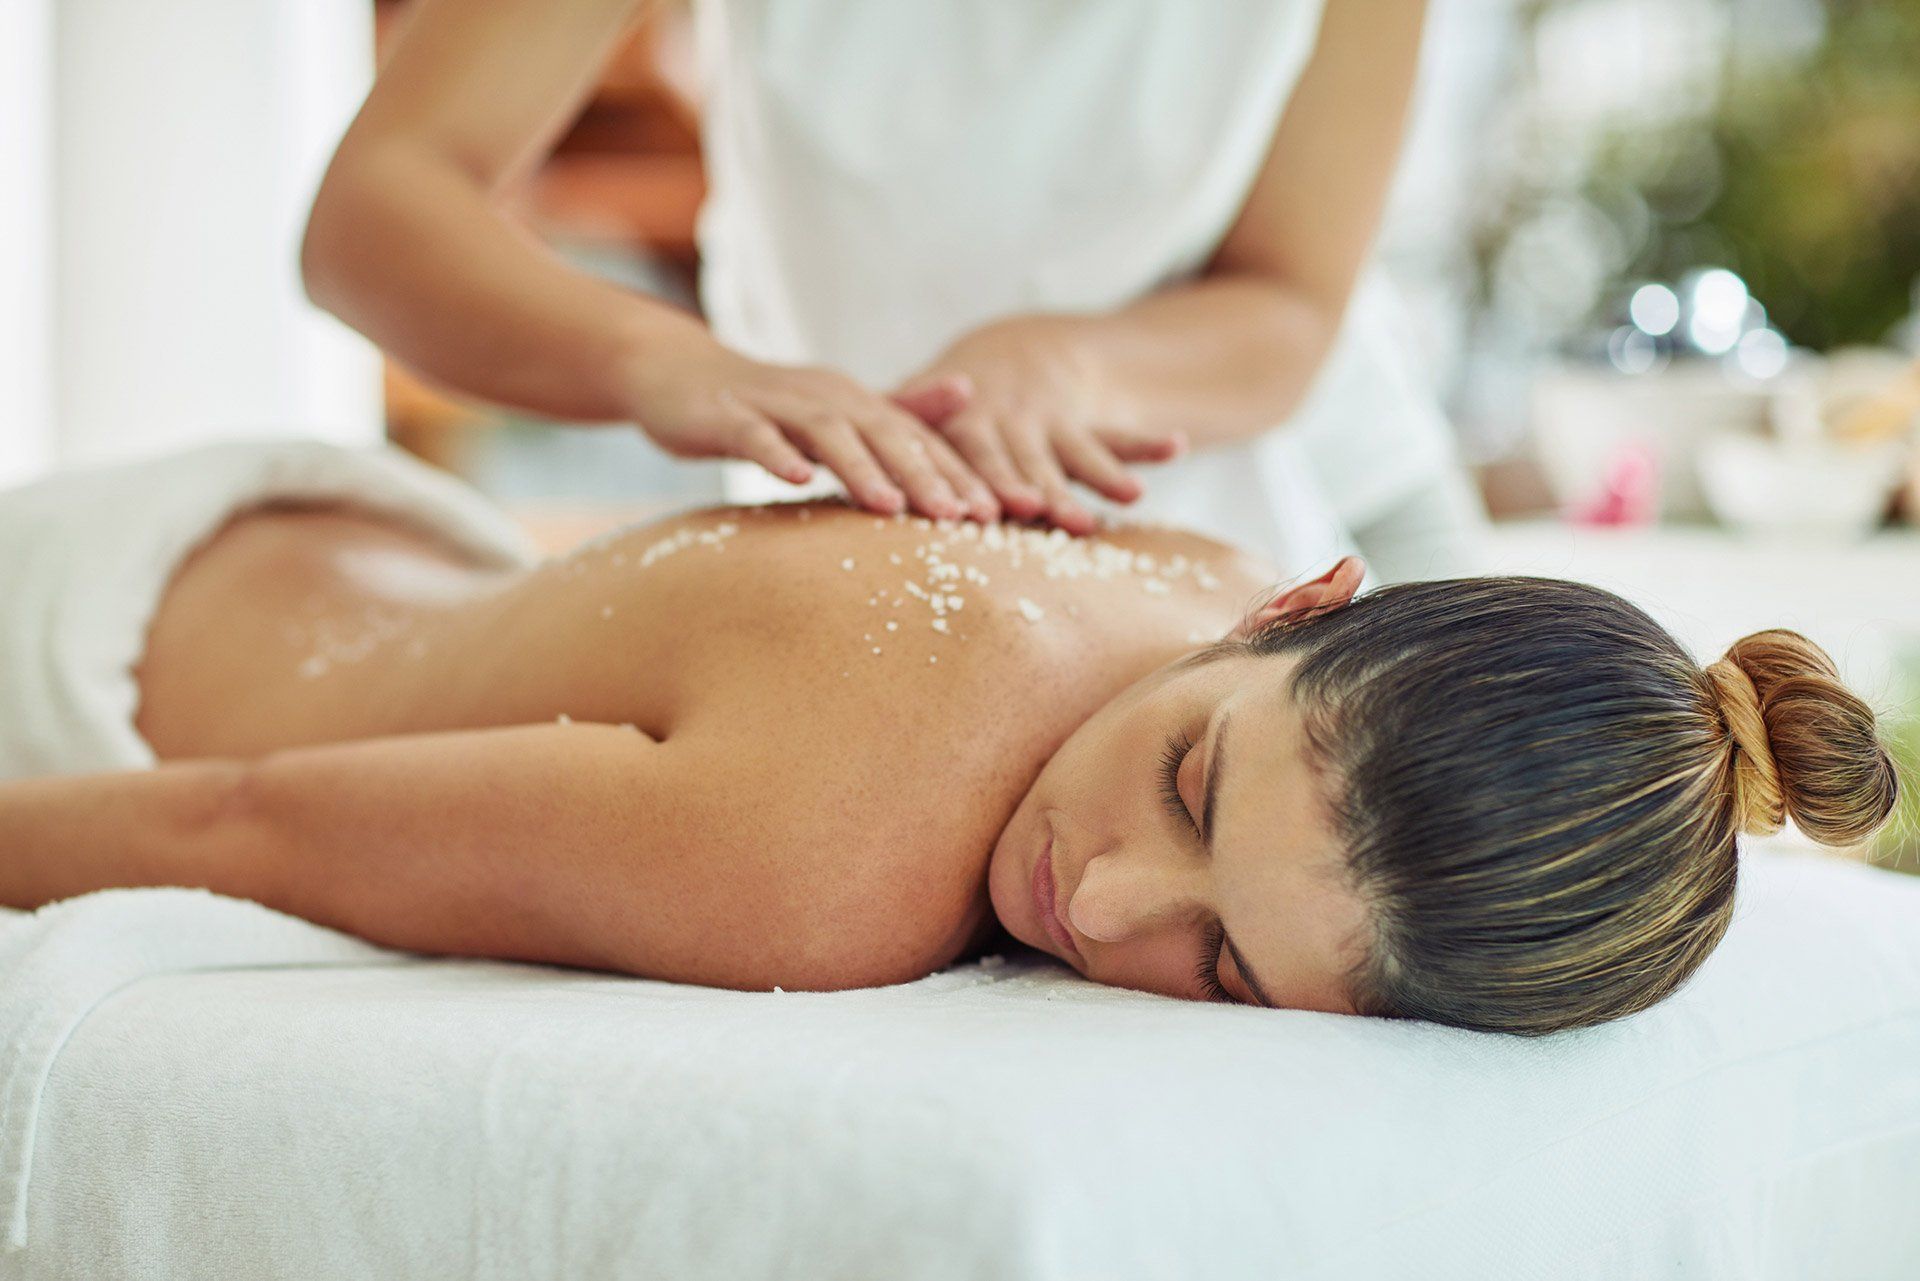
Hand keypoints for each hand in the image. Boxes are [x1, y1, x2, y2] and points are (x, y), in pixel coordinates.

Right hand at [623, 333, 997, 520]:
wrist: (675, 373)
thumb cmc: (765, 406)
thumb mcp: (835, 409)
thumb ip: (898, 409)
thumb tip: (969, 394)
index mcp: (855, 401)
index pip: (916, 439)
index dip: (956, 473)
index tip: (998, 513)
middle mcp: (824, 395)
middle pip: (884, 433)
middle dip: (926, 474)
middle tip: (963, 517)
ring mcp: (774, 402)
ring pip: (827, 432)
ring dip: (861, 467)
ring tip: (892, 506)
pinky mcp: (726, 414)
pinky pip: (755, 434)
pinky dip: (777, 454)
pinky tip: (798, 479)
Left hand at [894, 316, 1186, 533]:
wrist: (1014, 357)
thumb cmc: (952, 408)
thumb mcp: (920, 410)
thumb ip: (890, 426)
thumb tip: (825, 435)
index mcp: (966, 426)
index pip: (967, 457)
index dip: (973, 483)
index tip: (978, 512)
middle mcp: (1011, 425)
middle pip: (1025, 461)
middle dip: (1039, 487)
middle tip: (1049, 515)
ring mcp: (1053, 427)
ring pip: (1075, 454)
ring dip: (1100, 474)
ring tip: (1127, 498)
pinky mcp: (1087, 429)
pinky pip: (1117, 435)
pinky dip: (1144, 444)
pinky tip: (1174, 449)